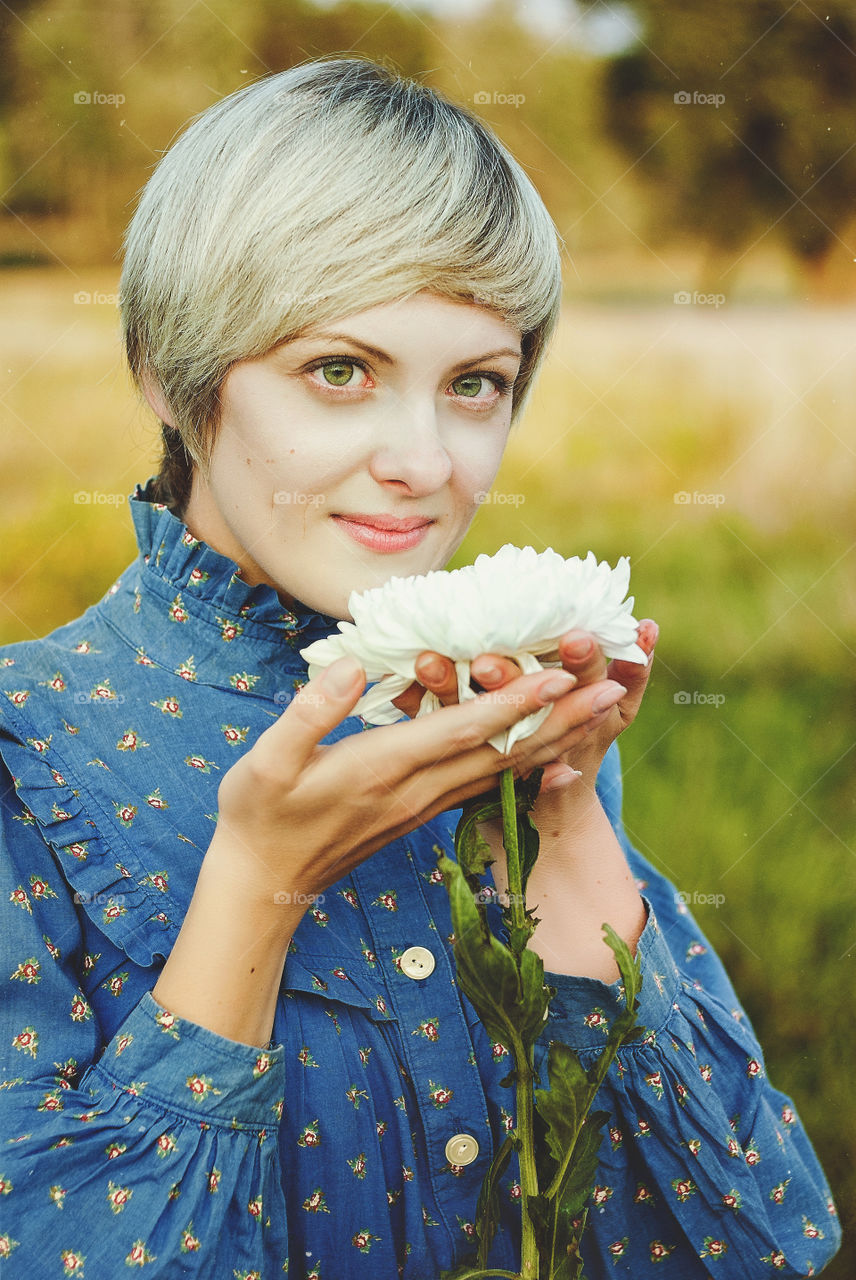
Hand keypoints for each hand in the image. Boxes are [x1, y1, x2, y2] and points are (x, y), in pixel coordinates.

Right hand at [213, 655, 596, 903]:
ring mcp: (426, 806)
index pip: (463, 732)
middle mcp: (418, 790)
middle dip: (564, 718)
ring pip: (504, 769)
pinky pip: (486, 783)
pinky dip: (528, 762)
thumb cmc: (260, 817)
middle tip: (617, 685)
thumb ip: (311, 713)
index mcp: (385, 770)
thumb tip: (355, 667)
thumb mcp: (268, 762)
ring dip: (557, 737)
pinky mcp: (424, 812)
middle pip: (504, 752)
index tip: (561, 675)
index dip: (514, 702)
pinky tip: (555, 752)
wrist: (266, 885)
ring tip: (601, 708)